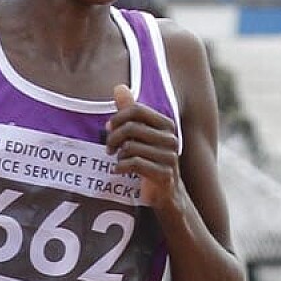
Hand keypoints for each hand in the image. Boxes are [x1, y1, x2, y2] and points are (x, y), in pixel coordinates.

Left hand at [104, 85, 179, 207]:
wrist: (166, 193)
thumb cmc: (150, 160)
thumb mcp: (140, 135)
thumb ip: (130, 112)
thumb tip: (119, 87)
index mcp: (166, 124)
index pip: (136, 110)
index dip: (118, 118)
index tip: (109, 128)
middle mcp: (171, 138)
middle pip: (131, 128)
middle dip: (113, 138)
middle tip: (109, 148)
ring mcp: (169, 157)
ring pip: (130, 147)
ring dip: (118, 156)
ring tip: (118, 160)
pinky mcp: (164, 174)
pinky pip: (134, 164)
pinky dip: (121, 167)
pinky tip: (118, 170)